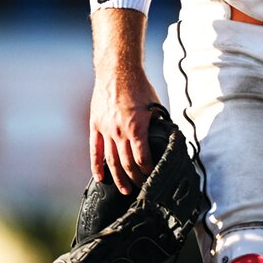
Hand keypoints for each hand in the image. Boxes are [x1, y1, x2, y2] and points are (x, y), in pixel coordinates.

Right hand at [89, 68, 159, 193]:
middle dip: (136, 178)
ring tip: (126, 190)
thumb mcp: (155, 105)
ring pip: (111, 161)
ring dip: (119, 178)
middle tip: (142, 189)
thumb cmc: (139, 87)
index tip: (154, 177)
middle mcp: (119, 132)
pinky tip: (101, 179)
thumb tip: (167, 137)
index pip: (143, 157)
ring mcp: (105, 130)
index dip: (148, 170)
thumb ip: (159, 124)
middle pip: (127, 163)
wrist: (117, 72)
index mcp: (137, 127)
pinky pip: (95, 150)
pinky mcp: (95, 126)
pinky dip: (97, 166)